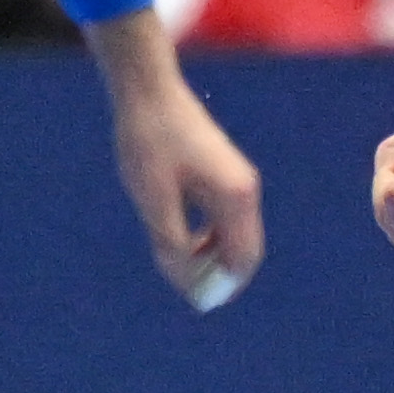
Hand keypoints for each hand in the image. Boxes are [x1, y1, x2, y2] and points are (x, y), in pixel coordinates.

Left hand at [115, 60, 267, 307]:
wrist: (149, 91)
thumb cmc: (148, 142)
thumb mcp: (154, 199)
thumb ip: (171, 242)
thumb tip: (186, 280)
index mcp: (235, 197)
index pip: (244, 258)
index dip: (225, 286)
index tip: (198, 301)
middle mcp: (244, 190)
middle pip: (244, 249)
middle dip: (220, 274)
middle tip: (188, 290)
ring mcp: (237, 180)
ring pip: (234, 235)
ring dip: (212, 256)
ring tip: (178, 266)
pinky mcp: (224, 173)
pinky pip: (225, 218)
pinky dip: (209, 237)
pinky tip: (180, 239)